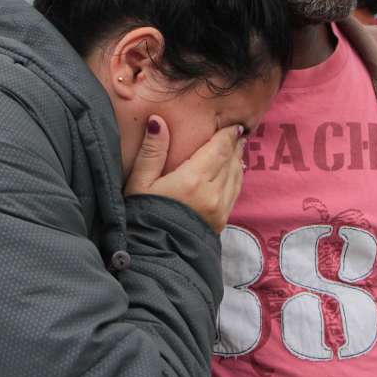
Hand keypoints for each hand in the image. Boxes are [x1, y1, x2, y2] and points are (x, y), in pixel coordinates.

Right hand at [124, 116, 244, 231]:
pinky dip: (236, 177)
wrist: (154, 255)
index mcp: (193, 179)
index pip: (219, 149)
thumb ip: (152, 151)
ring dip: (237, 160)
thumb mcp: (139, 182)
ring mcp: (220, 208)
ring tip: (236, 148)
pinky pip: (235, 192)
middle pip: (230, 160)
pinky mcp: (222, 220)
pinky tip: (233, 172)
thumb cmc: (142, 216)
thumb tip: (157, 121)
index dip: (227, 134)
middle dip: (234, 145)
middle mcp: (212, 192)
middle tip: (236, 133)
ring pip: (236, 176)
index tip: (232, 124)